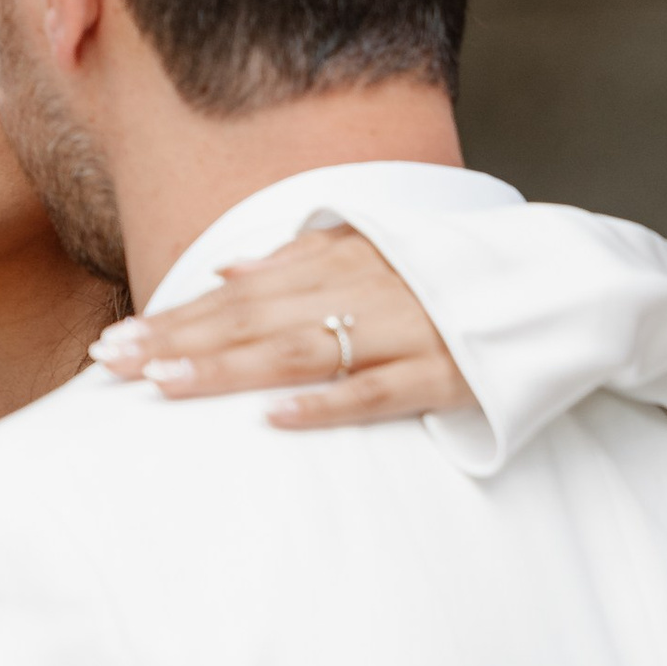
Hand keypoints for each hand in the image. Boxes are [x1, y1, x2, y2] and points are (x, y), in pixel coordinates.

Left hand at [91, 223, 470, 427]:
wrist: (552, 284)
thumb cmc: (442, 272)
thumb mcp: (367, 248)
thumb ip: (294, 259)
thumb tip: (222, 273)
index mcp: (336, 261)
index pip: (237, 297)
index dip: (175, 318)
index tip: (118, 342)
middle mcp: (358, 291)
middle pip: (252, 321)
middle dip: (180, 342)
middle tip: (114, 365)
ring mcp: (397, 332)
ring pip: (300, 352)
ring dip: (230, 368)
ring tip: (167, 384)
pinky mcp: (438, 374)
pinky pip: (374, 393)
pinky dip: (326, 404)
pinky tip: (276, 417)